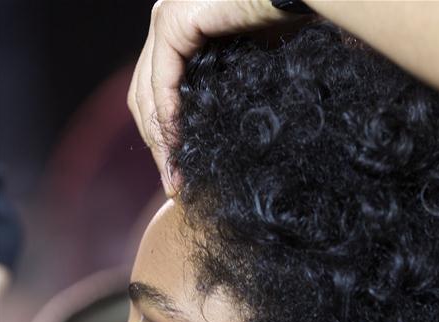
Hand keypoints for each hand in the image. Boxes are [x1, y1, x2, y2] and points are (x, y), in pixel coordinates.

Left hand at [128, 0, 304, 193]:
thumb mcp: (252, 70)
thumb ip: (228, 93)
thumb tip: (224, 138)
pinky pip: (162, 84)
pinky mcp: (174, 22)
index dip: (165, 138)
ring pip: (146, 93)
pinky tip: (180, 150)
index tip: (178, 178)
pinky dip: (169, 121)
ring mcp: (166, 19)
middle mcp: (168, 22)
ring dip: (160, 142)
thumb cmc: (294, 26)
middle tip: (173, 185)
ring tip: (175, 178)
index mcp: (184, 31)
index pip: (158, 93)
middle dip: (157, 145)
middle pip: (145, 96)